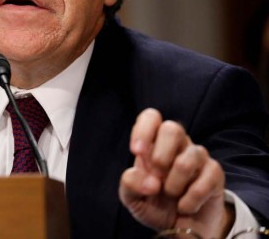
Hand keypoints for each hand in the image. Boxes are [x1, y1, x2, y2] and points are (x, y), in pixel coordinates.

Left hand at [119, 108, 232, 237]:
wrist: (181, 229)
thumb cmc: (155, 206)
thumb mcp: (132, 198)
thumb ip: (130, 184)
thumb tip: (149, 181)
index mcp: (154, 144)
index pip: (152, 117)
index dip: (143, 130)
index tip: (137, 152)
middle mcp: (177, 145)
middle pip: (172, 128)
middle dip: (160, 157)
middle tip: (156, 178)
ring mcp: (197, 157)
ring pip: (187, 159)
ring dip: (173, 184)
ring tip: (171, 195)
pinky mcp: (214, 173)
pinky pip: (204, 180)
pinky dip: (190, 200)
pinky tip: (185, 206)